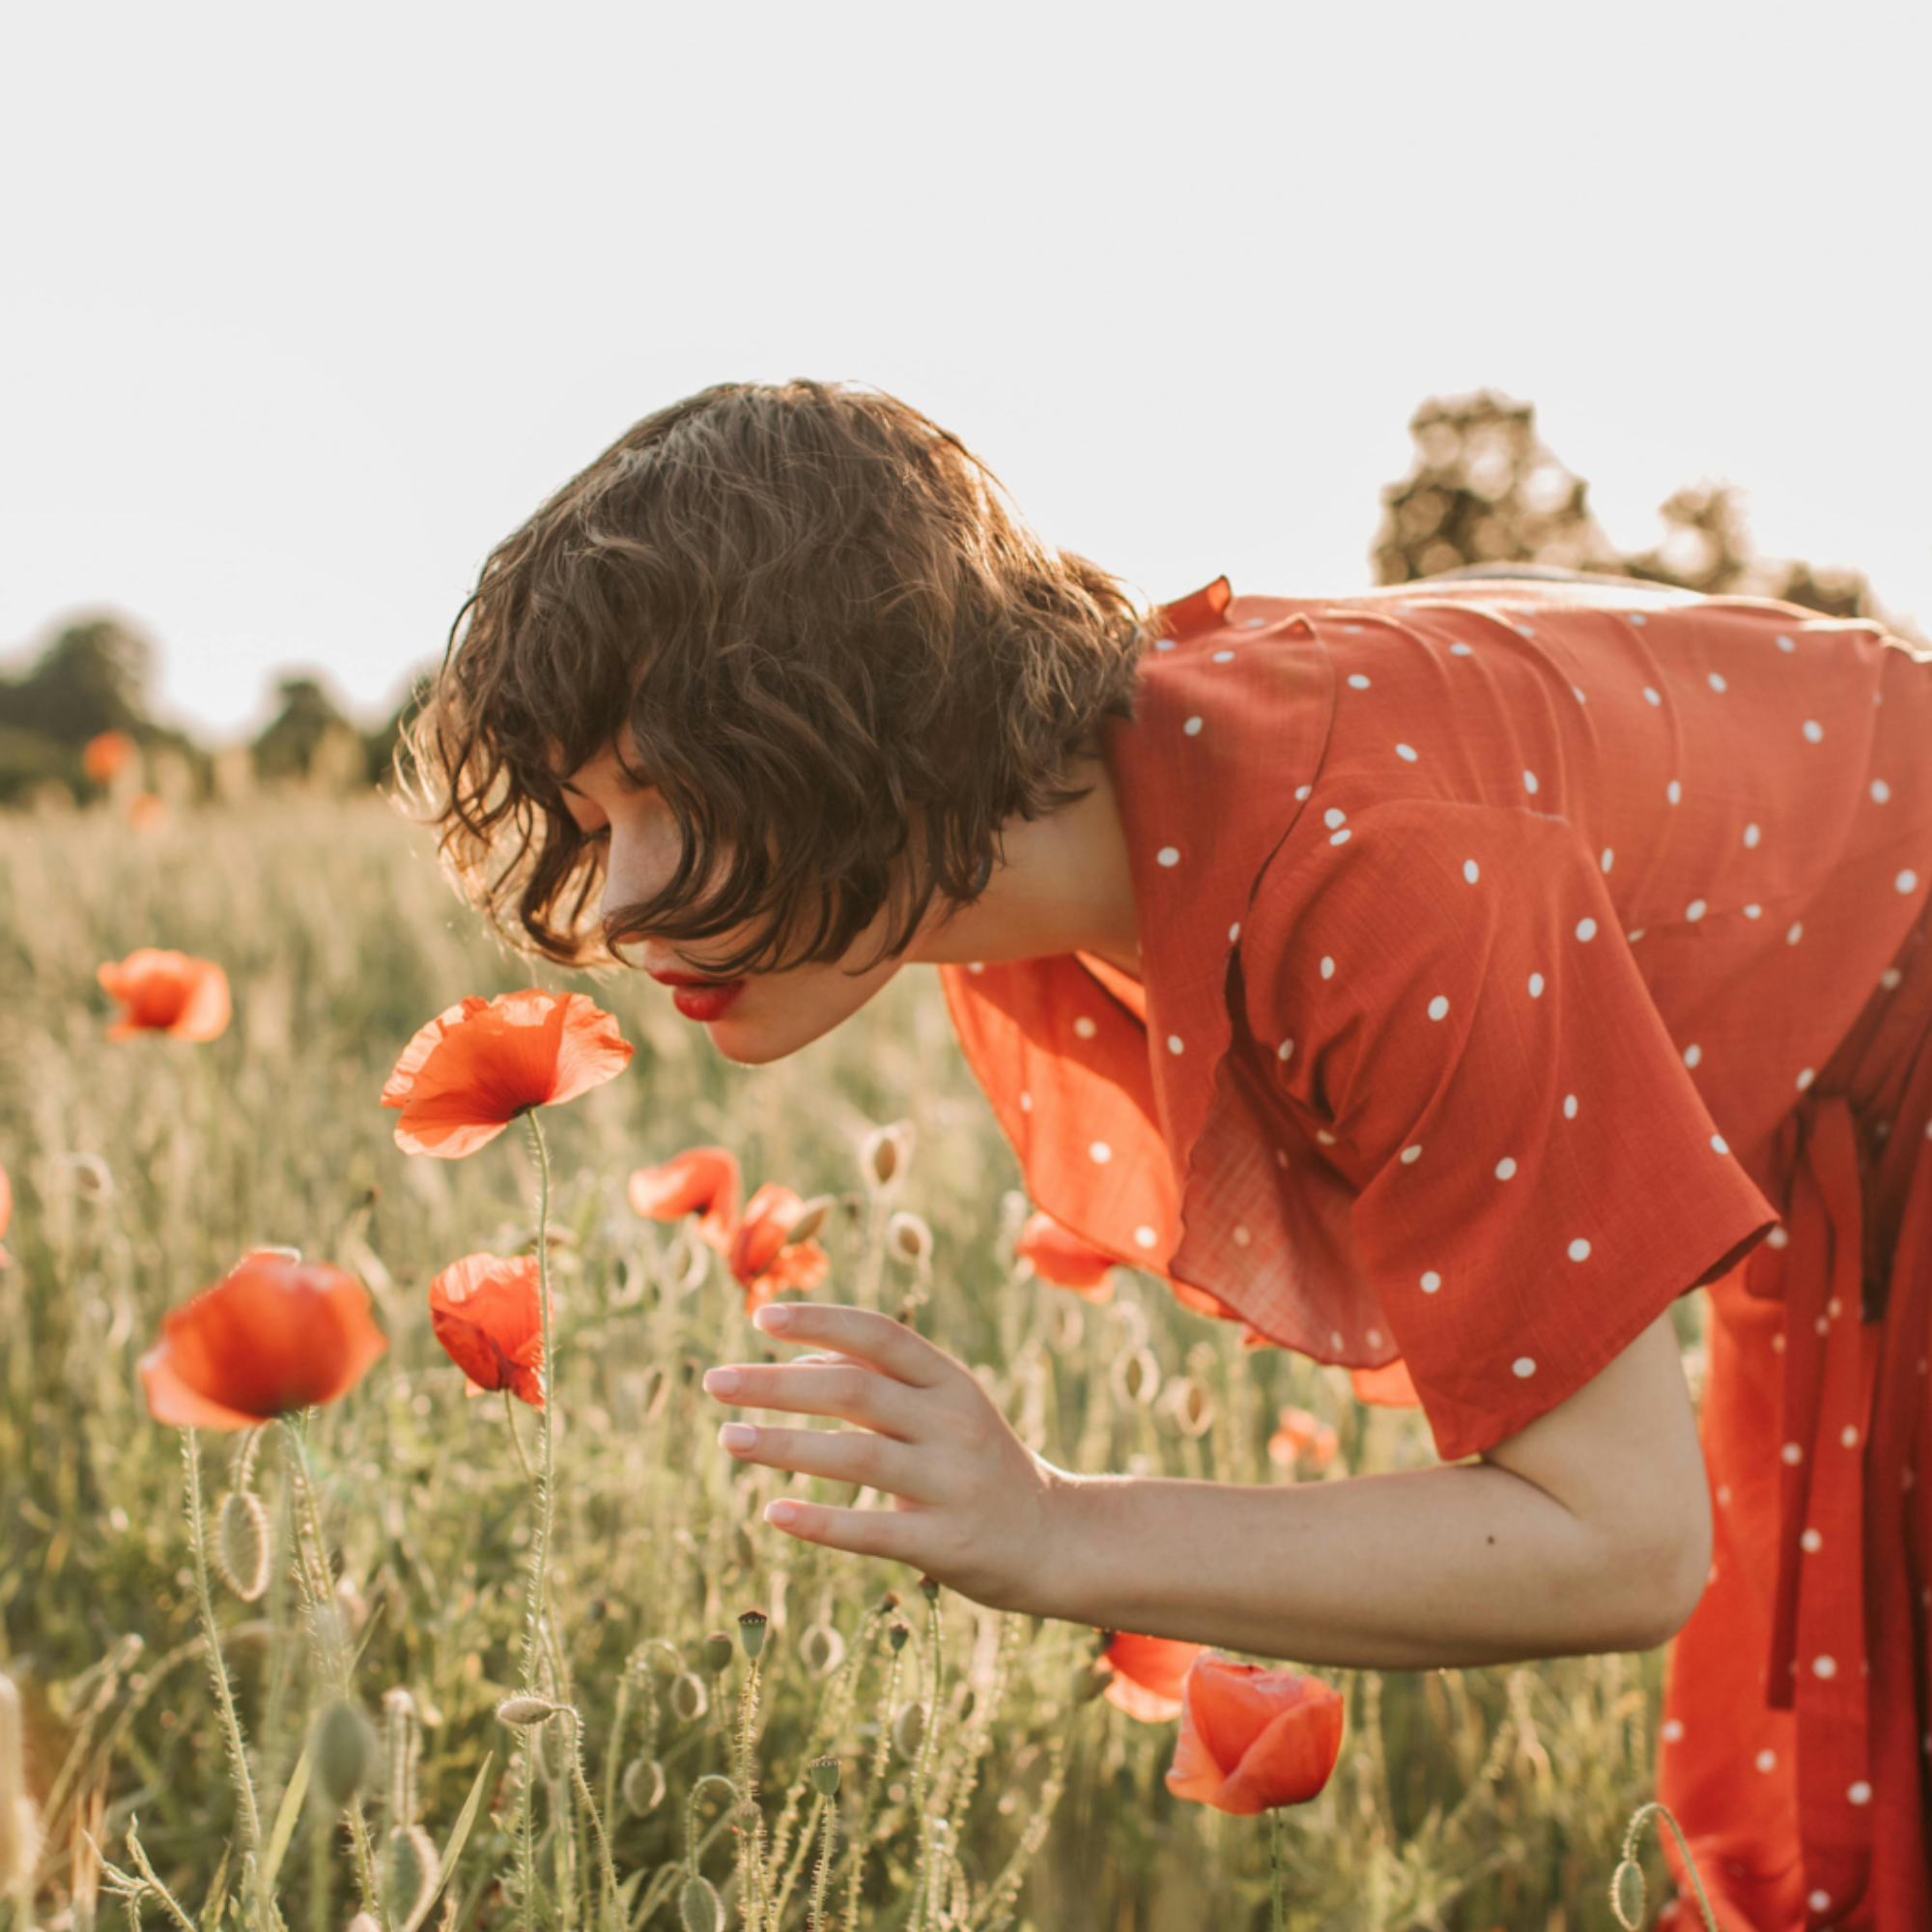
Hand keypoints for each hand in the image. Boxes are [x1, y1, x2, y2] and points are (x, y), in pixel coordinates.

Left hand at [701, 1301, 1068, 1612]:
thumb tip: (797, 1359)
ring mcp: (953, 1483)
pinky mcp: (948, 1542)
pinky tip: (773, 1514)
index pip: (880, 1334)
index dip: (819, 1320)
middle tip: (714, 1382)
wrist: (1056, 1540)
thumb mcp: (946, 1409)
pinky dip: (821, 1521)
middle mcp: (954, 1423)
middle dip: (777, 1384)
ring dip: (783, 1446)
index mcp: (951, 1382)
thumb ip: (881, 1382)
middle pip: (855, 1390)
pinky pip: (873, 1530)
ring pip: (856, 1457)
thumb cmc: (979, 1465)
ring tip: (726, 1440)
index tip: (759, 1317)